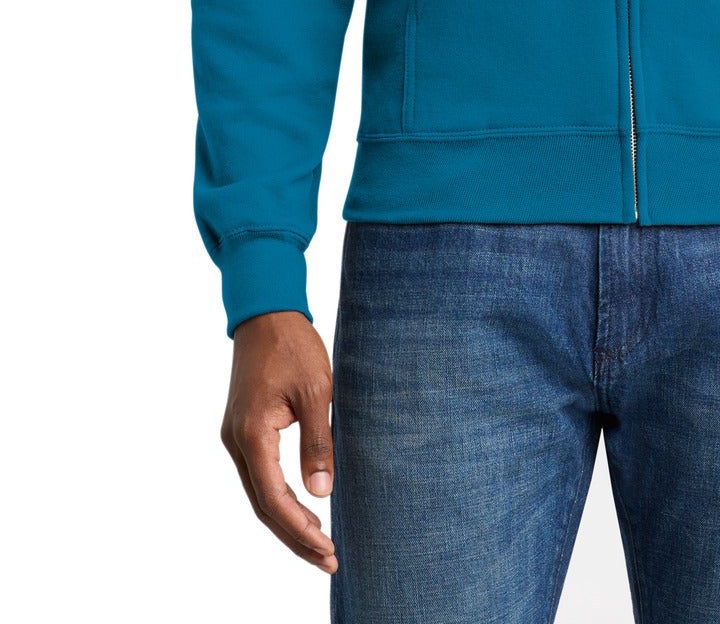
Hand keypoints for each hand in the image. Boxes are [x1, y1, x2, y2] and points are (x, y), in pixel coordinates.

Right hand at [220, 310, 338, 573]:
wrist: (266, 313)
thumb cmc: (293, 346)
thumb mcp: (317, 390)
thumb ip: (317, 442)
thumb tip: (321, 493)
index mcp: (251, 434)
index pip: (274, 498)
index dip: (300, 528)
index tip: (328, 547)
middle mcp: (236, 441)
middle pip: (263, 505)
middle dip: (294, 537)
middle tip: (329, 560)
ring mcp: (236, 437)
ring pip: (259, 494)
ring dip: (287, 522)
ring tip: (319, 545)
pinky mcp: (243, 430)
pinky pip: (259, 476)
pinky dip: (280, 499)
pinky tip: (303, 509)